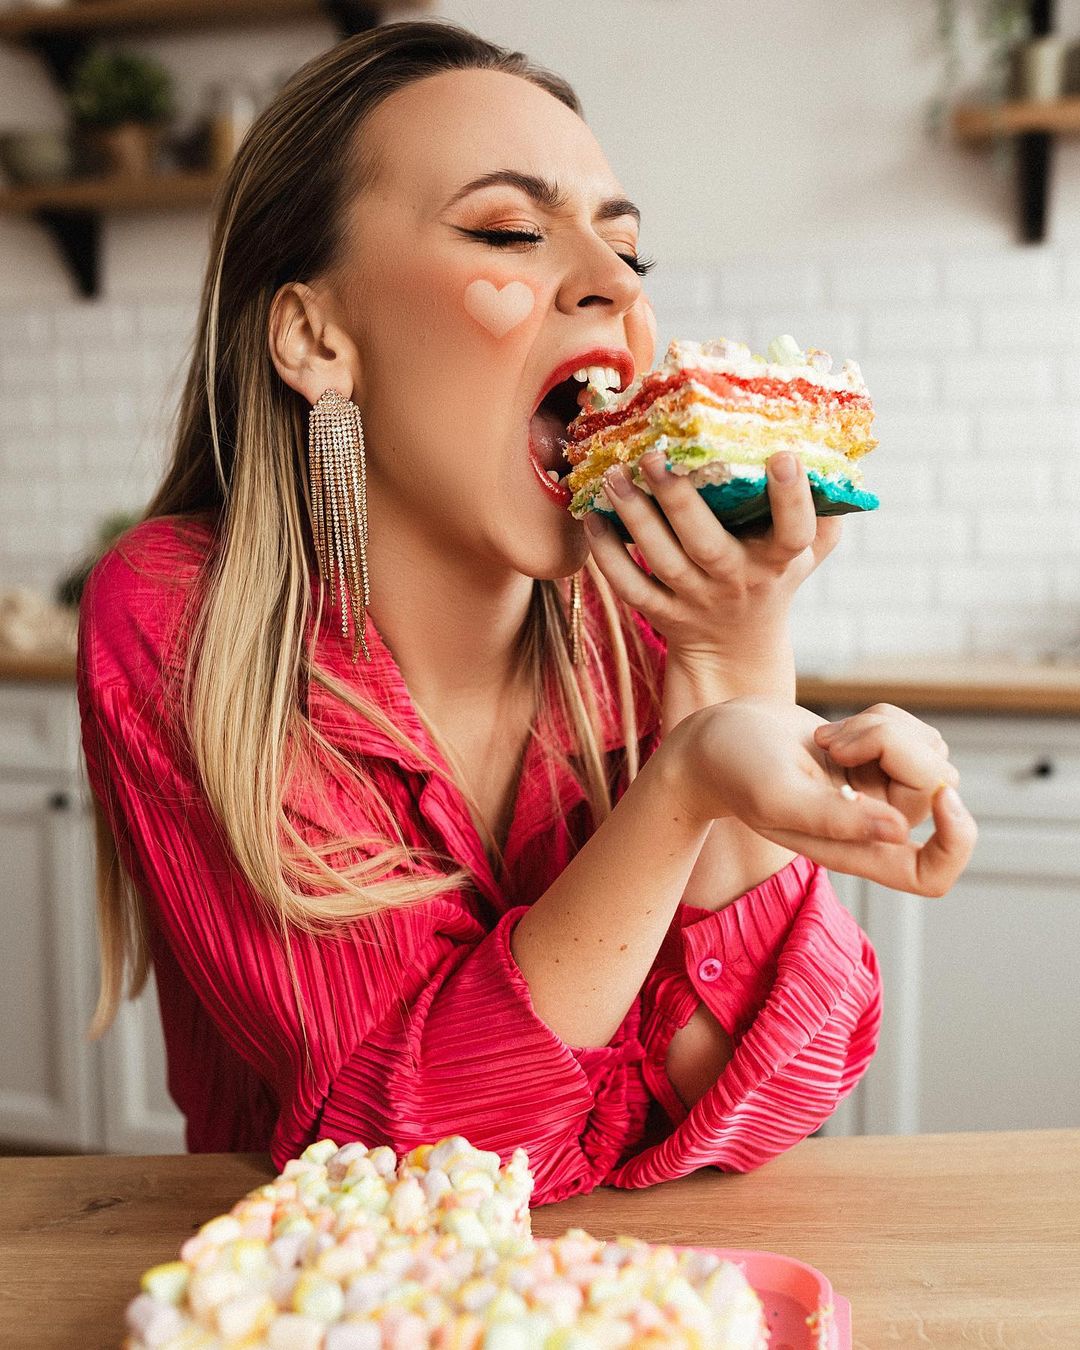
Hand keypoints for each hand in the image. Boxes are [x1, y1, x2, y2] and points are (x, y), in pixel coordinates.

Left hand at [583, 451, 838, 667]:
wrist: (736, 649)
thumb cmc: (772, 579)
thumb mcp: (806, 552)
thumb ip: (822, 508)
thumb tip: (829, 446)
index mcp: (778, 561)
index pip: (794, 533)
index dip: (792, 498)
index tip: (783, 455)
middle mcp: (736, 581)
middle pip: (707, 544)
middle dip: (679, 499)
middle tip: (655, 454)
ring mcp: (695, 600)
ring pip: (662, 561)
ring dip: (635, 518)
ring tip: (613, 475)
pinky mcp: (661, 613)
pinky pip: (630, 586)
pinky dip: (608, 555)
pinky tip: (591, 518)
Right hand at [663, 698, 976, 897]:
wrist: (715, 737)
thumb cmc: (735, 770)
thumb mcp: (777, 795)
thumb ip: (834, 818)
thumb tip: (900, 830)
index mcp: (853, 852)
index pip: (931, 875)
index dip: (954, 840)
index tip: (942, 796)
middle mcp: (874, 827)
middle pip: (933, 787)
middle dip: (893, 747)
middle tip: (834, 742)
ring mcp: (879, 791)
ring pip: (930, 754)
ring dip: (885, 730)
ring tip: (829, 738)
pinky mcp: (877, 758)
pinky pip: (914, 733)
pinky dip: (882, 718)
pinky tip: (838, 729)